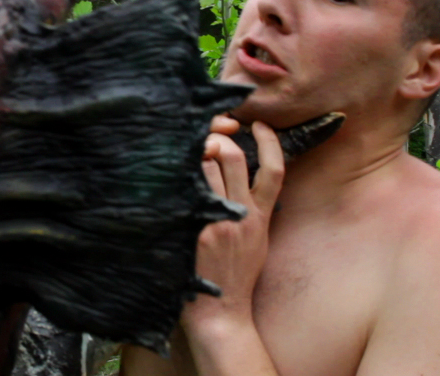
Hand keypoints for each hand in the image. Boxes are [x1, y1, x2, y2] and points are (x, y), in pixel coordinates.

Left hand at [182, 115, 284, 329]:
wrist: (221, 314)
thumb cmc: (236, 277)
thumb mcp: (258, 242)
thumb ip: (256, 211)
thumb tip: (245, 180)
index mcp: (260, 217)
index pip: (274, 168)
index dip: (268, 141)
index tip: (258, 125)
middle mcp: (240, 214)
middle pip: (232, 155)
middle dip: (216, 136)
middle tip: (204, 137)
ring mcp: (214, 220)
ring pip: (205, 166)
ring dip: (193, 151)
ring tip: (181, 150)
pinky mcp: (191, 229)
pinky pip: (185, 189)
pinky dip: (176, 175)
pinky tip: (165, 169)